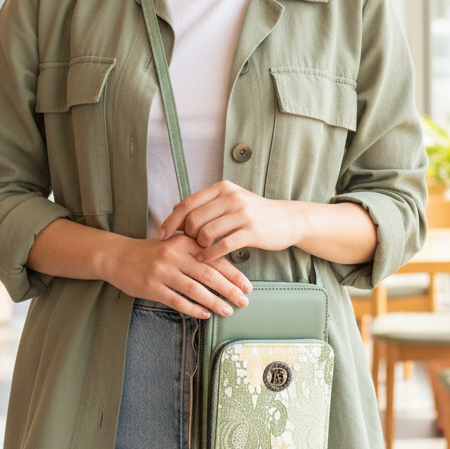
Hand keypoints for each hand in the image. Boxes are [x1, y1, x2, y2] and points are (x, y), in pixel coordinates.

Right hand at [102, 232, 251, 319]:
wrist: (118, 256)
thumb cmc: (151, 252)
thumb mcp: (174, 244)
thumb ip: (196, 252)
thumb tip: (225, 270)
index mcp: (183, 243)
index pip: (214, 258)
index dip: (233, 273)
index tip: (247, 285)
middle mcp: (174, 255)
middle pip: (208, 274)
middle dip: (229, 289)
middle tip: (244, 301)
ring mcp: (162, 272)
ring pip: (194, 289)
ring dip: (214, 301)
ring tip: (228, 310)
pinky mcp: (152, 287)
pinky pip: (177, 300)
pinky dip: (192, 308)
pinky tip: (204, 314)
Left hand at [160, 182, 303, 265]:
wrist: (287, 219)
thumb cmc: (254, 212)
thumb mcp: (230, 200)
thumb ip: (205, 203)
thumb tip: (176, 207)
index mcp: (222, 188)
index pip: (188, 203)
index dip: (172, 220)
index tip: (162, 234)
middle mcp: (231, 198)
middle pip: (194, 219)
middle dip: (186, 236)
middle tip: (188, 245)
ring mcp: (242, 214)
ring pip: (206, 233)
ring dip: (198, 246)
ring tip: (200, 252)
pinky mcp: (252, 231)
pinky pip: (223, 246)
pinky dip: (210, 255)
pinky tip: (205, 260)